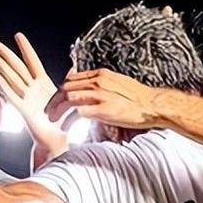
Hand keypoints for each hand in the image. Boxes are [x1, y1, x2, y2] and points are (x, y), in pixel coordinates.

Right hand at [0, 34, 68, 156]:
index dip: (26, 48)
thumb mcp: (66, 96)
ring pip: (12, 79)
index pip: (32, 62)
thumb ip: (67, 81)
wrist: (57, 139)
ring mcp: (26, 99)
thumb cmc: (61, 120)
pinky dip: (5, 87)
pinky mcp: (24, 111)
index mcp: (42, 84)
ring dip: (1, 66)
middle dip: (6, 54)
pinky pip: (12, 97)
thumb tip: (73, 67)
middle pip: (17, 67)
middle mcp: (32, 89)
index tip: (18, 35)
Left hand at [47, 69, 164, 129]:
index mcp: (101, 75)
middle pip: (66, 87)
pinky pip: (79, 112)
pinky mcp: (103, 109)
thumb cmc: (139, 98)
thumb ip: (104, 86)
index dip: (62, 90)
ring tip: (53, 120)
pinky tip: (67, 127)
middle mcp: (98, 82)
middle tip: (49, 111)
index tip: (57, 99)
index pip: (72, 79)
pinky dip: (70, 119)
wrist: (153, 104)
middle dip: (55, 100)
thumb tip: (94, 93)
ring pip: (69, 98)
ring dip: (58, 109)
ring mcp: (100, 95)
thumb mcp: (119, 85)